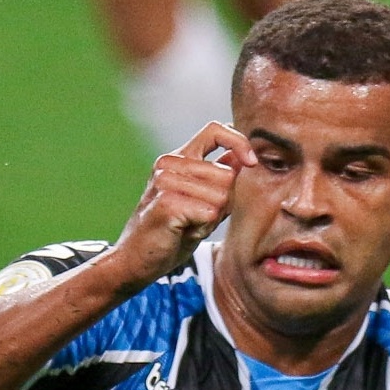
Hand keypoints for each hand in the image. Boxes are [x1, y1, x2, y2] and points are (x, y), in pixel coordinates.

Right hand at [111, 123, 255, 287]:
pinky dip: (202, 228)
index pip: (214, 130)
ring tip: (188, 225)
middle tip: (197, 218)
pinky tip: (183, 232)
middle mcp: (169, 163)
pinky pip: (208, 213)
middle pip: (227, 175)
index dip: (238, 141)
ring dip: (211, 218)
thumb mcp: (201, 203)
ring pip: (220, 196)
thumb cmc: (172, 234)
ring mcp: (165, 180)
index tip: (252, 162)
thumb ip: (220, 180)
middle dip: (223, 203)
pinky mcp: (167, 202)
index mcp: (178, 158)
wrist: (138, 260)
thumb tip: (243, 158)